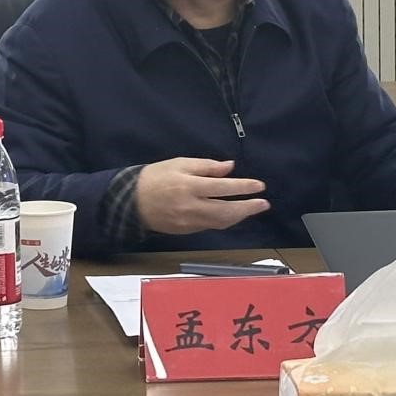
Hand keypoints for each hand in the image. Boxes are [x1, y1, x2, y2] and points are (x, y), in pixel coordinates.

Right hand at [135, 157, 269, 234]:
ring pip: (220, 222)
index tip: (259, 185)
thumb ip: (206, 166)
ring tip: (253, 209)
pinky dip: (225, 220)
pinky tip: (233, 214)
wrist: (130, 202)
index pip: (222, 188)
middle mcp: (190, 207)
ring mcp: (189, 222)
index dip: (243, 187)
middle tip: (264, 203)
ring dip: (239, 217)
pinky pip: (211, 226)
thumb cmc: (155, 177)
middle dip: (247, 208)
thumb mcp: (179, 164)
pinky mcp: (186, 231)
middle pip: (225, 211)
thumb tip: (229, 168)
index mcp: (188, 186)